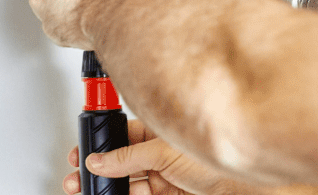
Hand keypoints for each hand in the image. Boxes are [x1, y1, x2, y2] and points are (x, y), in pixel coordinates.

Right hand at [63, 119, 258, 194]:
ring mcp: (165, 175)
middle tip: (77, 177)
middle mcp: (162, 151)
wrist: (240, 189)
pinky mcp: (167, 194)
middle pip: (123, 160)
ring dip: (107, 186)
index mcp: (163, 129)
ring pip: (128, 181)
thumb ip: (130, 156)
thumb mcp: (164, 153)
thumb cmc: (217, 159)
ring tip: (88, 190)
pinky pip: (138, 194)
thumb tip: (98, 159)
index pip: (125, 134)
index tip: (82, 152)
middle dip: (99, 169)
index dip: (103, 143)